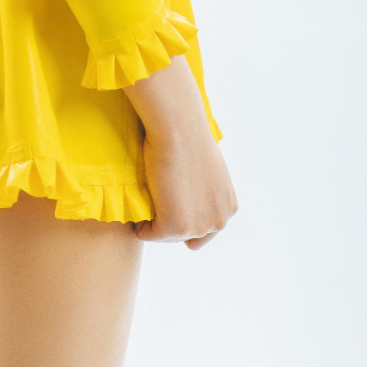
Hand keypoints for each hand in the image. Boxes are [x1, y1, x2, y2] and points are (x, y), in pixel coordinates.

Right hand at [124, 56, 237, 249]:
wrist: (179, 129)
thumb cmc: (188, 137)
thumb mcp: (208, 168)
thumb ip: (206, 188)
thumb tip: (192, 191)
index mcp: (229, 207)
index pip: (205, 229)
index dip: (185, 218)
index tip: (169, 204)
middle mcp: (219, 221)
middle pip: (188, 237)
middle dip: (170, 224)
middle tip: (154, 205)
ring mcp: (199, 226)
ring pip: (169, 237)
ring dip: (155, 225)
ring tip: (145, 205)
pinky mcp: (176, 226)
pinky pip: (150, 235)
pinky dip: (141, 228)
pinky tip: (137, 213)